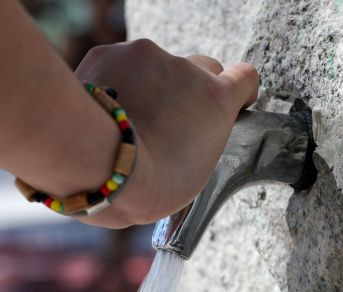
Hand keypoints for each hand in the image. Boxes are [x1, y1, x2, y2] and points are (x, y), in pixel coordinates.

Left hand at [74, 39, 258, 227]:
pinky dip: (113, 84)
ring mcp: (145, 56)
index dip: (237, 91)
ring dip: (147, 89)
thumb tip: (182, 137)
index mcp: (215, 101)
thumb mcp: (193, 172)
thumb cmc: (147, 186)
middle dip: (189, 92)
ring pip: (153, 68)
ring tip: (126, 123)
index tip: (230, 103)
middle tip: (169, 123)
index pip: (243, 78)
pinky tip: (103, 112)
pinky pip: (117, 66)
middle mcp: (185, 69)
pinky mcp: (108, 54)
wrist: (98, 165)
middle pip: (199, 69)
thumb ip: (197, 140)